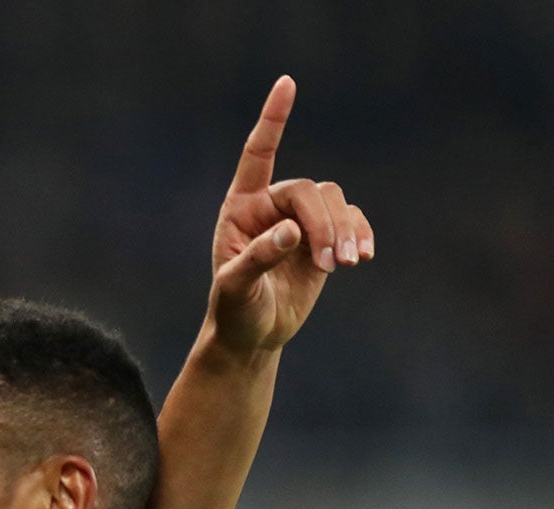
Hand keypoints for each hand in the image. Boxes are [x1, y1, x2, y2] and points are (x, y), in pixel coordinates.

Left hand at [205, 76, 374, 356]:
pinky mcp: (323, 238)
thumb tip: (291, 231)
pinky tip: (363, 257)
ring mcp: (300, 220)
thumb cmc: (235, 310)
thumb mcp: (236, 288)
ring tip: (345, 265)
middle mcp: (271, 206)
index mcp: (241, 209)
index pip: (258, 155)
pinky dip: (361, 234)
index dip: (273, 120)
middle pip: (309, 190)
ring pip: (334, 201)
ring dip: (344, 231)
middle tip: (330, 265)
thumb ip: (258, 258)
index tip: (287, 84)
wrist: (253, 334)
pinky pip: (352, 220)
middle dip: (324, 224)